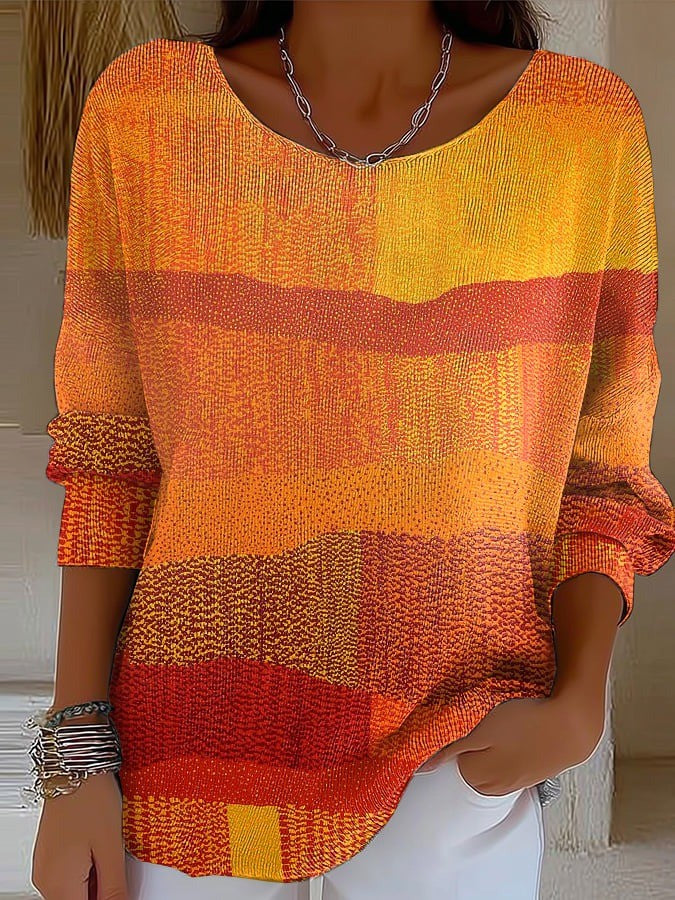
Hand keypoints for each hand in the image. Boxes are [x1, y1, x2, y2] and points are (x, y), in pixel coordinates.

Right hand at [31, 770, 128, 898]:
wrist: (75, 765)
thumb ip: (114, 888)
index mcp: (59, 884)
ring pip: (74, 893)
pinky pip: (69, 878)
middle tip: (118, 869)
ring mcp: (45, 868)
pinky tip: (99, 851)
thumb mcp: (111, 847)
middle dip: (101, 893)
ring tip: (109, 855)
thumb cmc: (91, 797)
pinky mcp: (50, 856)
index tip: (119, 888)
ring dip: (95, 884)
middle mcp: (45, 881)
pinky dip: (87, 872)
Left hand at [415, 693, 605, 794]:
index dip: (451, 738)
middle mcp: (496, 786)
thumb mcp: (482, 731)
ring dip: (489, 749)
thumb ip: (451, 749)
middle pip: (469, 767)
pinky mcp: (533, 772)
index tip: (458, 722)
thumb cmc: (525, 723)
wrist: (572, 725)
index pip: (450, 761)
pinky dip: (508, 752)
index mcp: (479, 776)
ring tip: (500, 727)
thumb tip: (421, 768)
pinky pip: (510, 765)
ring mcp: (516, 781)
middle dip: (468, 747)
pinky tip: (516, 736)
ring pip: (490, 767)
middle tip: (480, 722)